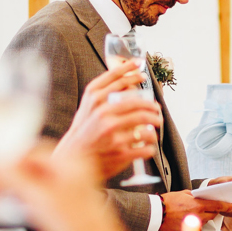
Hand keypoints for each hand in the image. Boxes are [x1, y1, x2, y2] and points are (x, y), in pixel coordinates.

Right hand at [0, 149, 138, 230]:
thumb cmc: (80, 229)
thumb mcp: (40, 198)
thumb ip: (13, 178)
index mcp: (71, 162)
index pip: (30, 152)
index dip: (7, 162)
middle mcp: (70, 173)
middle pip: (29, 166)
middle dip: (7, 176)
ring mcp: (67, 191)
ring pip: (31, 183)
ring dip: (12, 189)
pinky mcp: (63, 209)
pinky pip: (36, 198)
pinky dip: (21, 200)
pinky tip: (10, 209)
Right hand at [55, 62, 161, 177]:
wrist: (75, 158)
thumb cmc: (84, 132)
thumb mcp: (87, 109)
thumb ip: (104, 96)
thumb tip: (129, 85)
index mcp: (94, 99)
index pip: (117, 79)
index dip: (132, 72)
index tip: (142, 72)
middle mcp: (102, 113)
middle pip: (138, 102)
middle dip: (152, 105)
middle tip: (156, 109)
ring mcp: (112, 133)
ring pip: (145, 121)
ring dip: (155, 121)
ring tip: (157, 123)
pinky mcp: (120, 152)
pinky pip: (144, 146)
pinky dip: (150, 145)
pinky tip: (149, 144)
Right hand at [161, 186, 231, 230]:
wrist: (155, 214)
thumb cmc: (167, 202)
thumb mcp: (182, 194)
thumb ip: (193, 196)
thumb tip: (199, 197)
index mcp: (197, 205)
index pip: (216, 206)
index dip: (226, 206)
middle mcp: (196, 216)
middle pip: (212, 215)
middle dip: (214, 212)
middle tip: (212, 208)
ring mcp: (191, 225)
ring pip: (204, 222)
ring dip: (204, 218)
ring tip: (196, 212)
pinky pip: (194, 228)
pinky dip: (194, 224)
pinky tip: (187, 219)